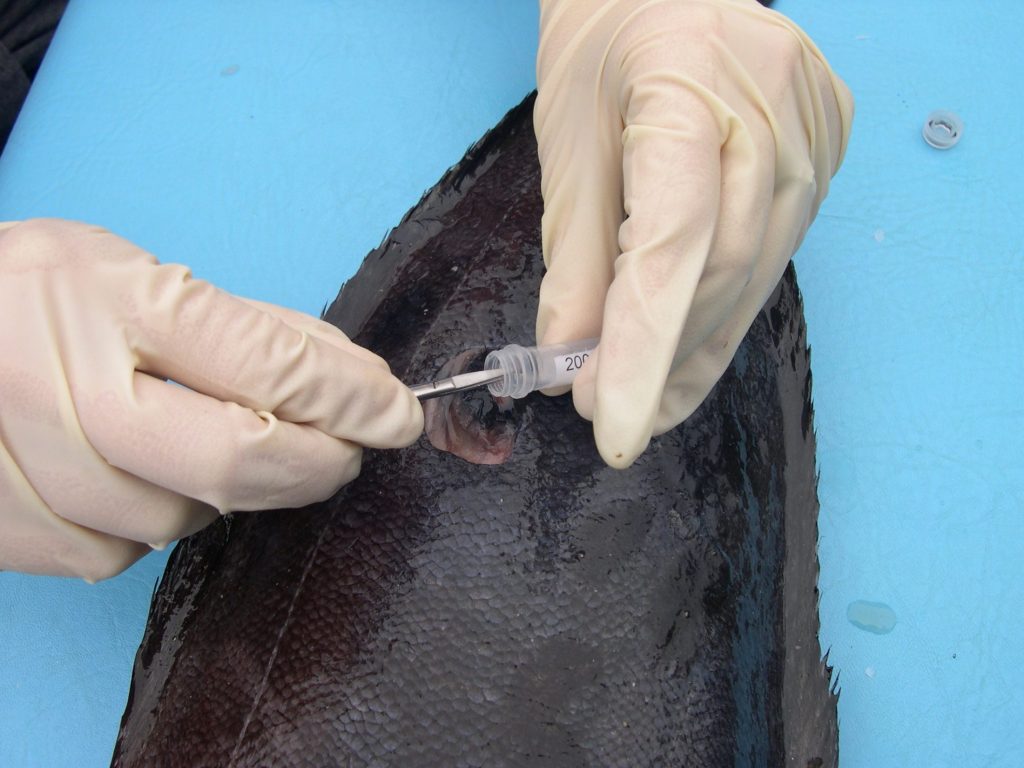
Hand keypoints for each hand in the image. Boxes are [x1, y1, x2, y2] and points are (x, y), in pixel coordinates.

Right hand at [0, 219, 422, 580]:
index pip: (267, 363)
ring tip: (214, 443)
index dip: (351, 399)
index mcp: (115, 299)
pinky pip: (119, 553)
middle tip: (348, 451)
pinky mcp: (6, 525)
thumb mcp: (138, 273)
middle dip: (317, 465)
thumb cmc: (37, 296)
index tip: (398, 415)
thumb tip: (354, 382)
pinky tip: (142, 474)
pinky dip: (156, 517)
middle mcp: (66, 383)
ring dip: (229, 490)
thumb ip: (249, 330)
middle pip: (233, 461)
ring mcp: (28, 462)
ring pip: (181, 517)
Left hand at [534, 0, 852, 466]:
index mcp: (689, 79)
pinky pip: (770, 256)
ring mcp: (811, 130)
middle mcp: (771, 106)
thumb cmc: (602, 47)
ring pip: (752, 274)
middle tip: (604, 412)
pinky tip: (687, 361)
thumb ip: (576, 258)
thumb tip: (568, 358)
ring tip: (643, 402)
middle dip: (659, 358)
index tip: (612, 427)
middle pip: (719, 268)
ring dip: (692, 349)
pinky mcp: (823, 154)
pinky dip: (721, 314)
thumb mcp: (567, 146)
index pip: (674, 240)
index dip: (642, 348)